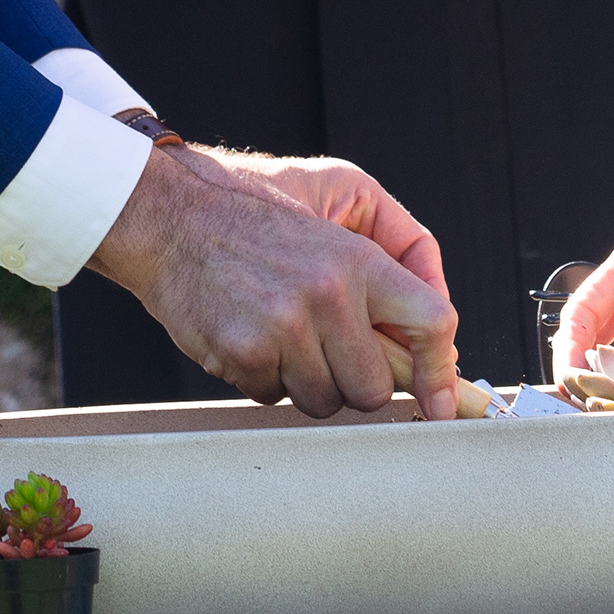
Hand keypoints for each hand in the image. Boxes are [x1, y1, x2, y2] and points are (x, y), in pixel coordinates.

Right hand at [88, 143, 465, 418]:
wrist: (171, 219)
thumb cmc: (255, 214)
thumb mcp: (332, 209)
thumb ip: (387, 269)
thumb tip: (424, 344)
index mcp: (358, 258)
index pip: (432, 321)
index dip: (442, 372)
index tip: (442, 404)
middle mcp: (327, 293)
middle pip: (374, 388)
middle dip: (357, 382)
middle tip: (330, 350)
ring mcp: (282, 327)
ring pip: (324, 402)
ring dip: (308, 380)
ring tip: (283, 333)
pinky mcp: (242, 353)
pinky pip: (273, 397)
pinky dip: (264, 377)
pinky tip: (250, 334)